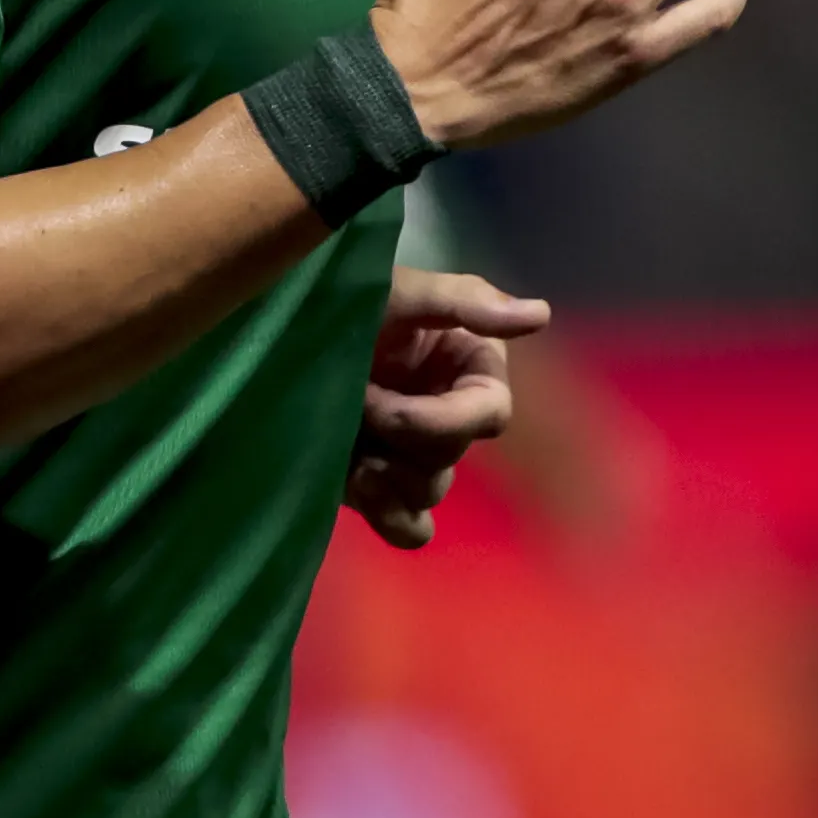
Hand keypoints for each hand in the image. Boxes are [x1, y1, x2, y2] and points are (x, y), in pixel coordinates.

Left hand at [346, 266, 550, 548]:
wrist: (276, 334)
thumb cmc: (342, 300)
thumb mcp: (397, 289)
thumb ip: (464, 301)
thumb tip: (541, 314)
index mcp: (470, 370)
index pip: (489, 414)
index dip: (437, 420)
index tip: (381, 406)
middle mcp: (448, 414)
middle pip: (451, 455)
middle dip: (399, 438)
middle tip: (350, 406)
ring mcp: (413, 454)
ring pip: (428, 491)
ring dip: (389, 477)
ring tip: (348, 452)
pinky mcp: (381, 487)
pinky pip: (411, 528)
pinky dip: (391, 517)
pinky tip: (357, 484)